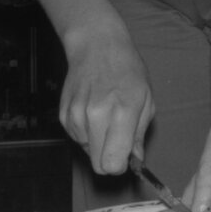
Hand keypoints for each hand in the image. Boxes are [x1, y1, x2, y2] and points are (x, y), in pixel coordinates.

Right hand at [58, 31, 155, 176]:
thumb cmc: (127, 71)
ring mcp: (76, 116)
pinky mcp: (64, 115)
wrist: (97, 46)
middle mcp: (95, 117)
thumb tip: (135, 161)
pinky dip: (86, 132)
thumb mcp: (146, 100)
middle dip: (109, 158)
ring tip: (105, 116)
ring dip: (98, 142)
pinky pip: (77, 139)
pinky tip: (92, 111)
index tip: (125, 157)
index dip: (120, 165)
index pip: (112, 164)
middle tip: (117, 140)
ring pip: (87, 152)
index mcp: (121, 113)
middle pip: (98, 165)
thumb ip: (139, 134)